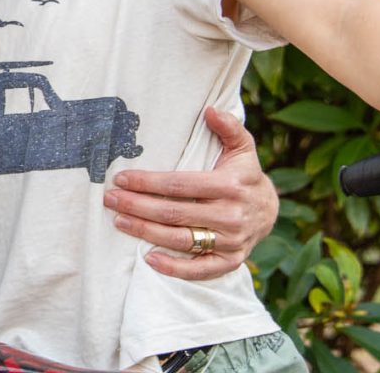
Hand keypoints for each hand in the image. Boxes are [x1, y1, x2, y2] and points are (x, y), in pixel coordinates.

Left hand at [103, 107, 277, 279]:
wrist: (269, 209)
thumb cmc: (244, 173)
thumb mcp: (242, 148)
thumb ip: (229, 128)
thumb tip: (210, 110)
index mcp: (230, 185)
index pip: (179, 185)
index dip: (147, 182)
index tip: (121, 178)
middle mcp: (231, 215)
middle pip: (174, 213)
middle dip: (137, 206)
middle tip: (110, 200)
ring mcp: (231, 241)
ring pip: (181, 239)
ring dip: (146, 232)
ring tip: (120, 222)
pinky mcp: (231, 261)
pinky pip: (201, 269)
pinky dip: (176, 268)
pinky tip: (149, 259)